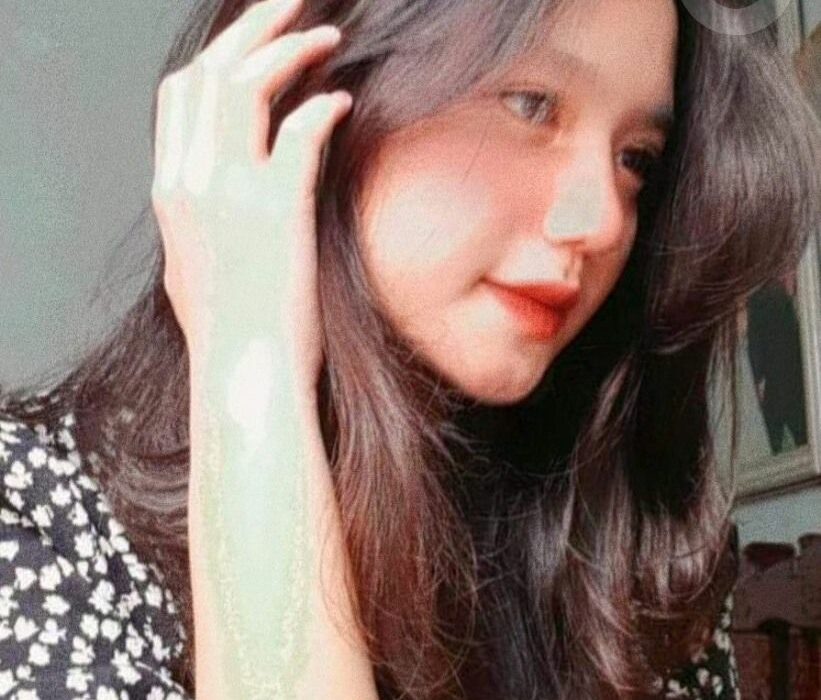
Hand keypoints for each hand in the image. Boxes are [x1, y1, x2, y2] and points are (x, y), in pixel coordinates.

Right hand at [151, 0, 351, 391]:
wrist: (245, 373)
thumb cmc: (230, 329)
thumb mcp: (192, 265)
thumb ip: (197, 218)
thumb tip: (213, 191)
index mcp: (171, 189)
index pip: (182, 94)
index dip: (220, 55)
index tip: (254, 42)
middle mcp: (191, 179)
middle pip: (212, 71)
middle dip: (253, 27)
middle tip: (292, 7)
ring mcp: (231, 189)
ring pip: (249, 84)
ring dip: (290, 49)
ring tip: (326, 36)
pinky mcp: (278, 207)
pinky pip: (301, 130)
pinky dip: (324, 106)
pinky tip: (344, 101)